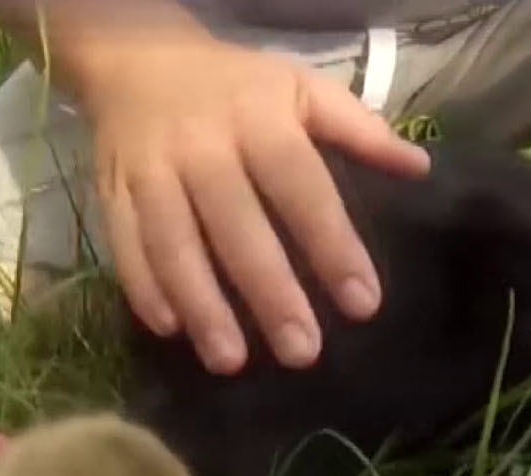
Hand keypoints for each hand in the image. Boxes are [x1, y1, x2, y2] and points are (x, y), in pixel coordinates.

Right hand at [79, 32, 429, 373]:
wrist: (137, 59)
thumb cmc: (237, 87)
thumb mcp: (302, 89)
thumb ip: (359, 130)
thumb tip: (419, 167)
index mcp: (258, 119)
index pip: (301, 187)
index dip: (333, 245)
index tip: (363, 303)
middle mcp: (202, 147)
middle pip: (237, 227)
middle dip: (269, 293)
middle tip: (302, 352)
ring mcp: (150, 171)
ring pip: (174, 244)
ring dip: (202, 306)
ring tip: (231, 361)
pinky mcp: (111, 192)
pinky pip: (124, 246)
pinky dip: (144, 289)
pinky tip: (172, 329)